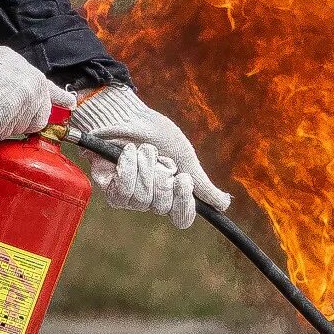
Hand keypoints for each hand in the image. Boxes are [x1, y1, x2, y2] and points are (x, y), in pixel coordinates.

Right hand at [0, 41, 71, 143]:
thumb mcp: (24, 68)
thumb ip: (47, 89)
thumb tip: (69, 101)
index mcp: (37, 88)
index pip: (41, 119)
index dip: (28, 115)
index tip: (17, 109)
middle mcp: (26, 103)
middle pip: (23, 127)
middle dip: (12, 119)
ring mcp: (7, 117)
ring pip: (5, 133)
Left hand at [71, 87, 230, 229]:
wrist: (129, 115)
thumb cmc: (156, 134)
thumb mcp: (184, 158)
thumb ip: (201, 184)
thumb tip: (224, 204)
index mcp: (172, 194)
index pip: (182, 218)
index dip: (184, 204)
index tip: (183, 178)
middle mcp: (151, 200)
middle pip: (162, 207)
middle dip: (162, 176)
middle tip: (160, 158)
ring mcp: (129, 196)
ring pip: (142, 199)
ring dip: (145, 167)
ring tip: (143, 150)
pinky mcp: (109, 187)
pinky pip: (122, 192)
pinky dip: (128, 168)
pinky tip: (128, 153)